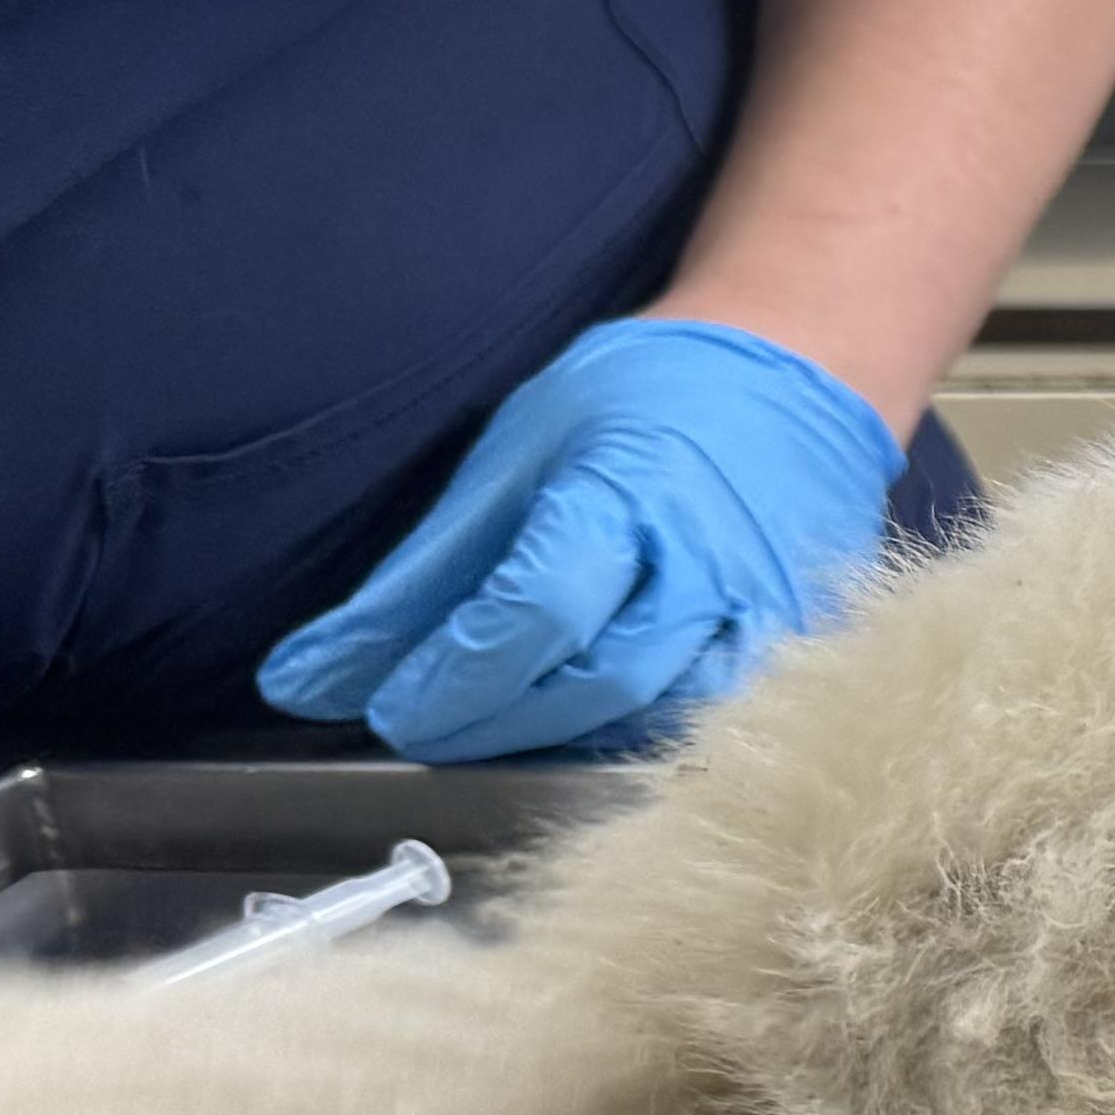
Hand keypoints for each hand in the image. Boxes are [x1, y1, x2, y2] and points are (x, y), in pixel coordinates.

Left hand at [258, 316, 900, 759]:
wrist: (796, 375)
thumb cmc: (645, 400)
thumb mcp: (513, 457)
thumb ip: (421, 579)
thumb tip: (312, 679)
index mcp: (631, 492)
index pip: (536, 610)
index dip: (454, 675)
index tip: (389, 709)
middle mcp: (712, 564)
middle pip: (600, 682)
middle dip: (497, 720)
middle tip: (425, 728)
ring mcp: (772, 613)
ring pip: (664, 718)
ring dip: (567, 739)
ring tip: (498, 729)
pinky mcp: (802, 649)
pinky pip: (719, 721)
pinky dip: (641, 735)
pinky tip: (588, 726)